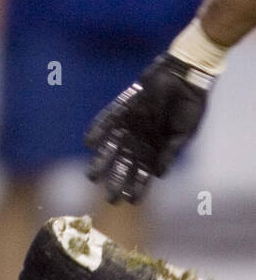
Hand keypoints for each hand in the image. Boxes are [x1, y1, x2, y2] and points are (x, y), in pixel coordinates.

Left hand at [84, 54, 209, 202]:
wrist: (184, 78)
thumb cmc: (189, 107)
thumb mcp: (183, 134)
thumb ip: (169, 153)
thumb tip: (158, 175)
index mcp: (156, 148)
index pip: (144, 172)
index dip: (138, 186)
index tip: (130, 201)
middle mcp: (139, 139)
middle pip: (124, 164)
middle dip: (117, 181)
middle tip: (109, 198)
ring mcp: (129, 124)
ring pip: (111, 147)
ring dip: (101, 161)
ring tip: (92, 177)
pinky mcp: (122, 109)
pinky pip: (106, 121)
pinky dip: (97, 131)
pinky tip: (89, 143)